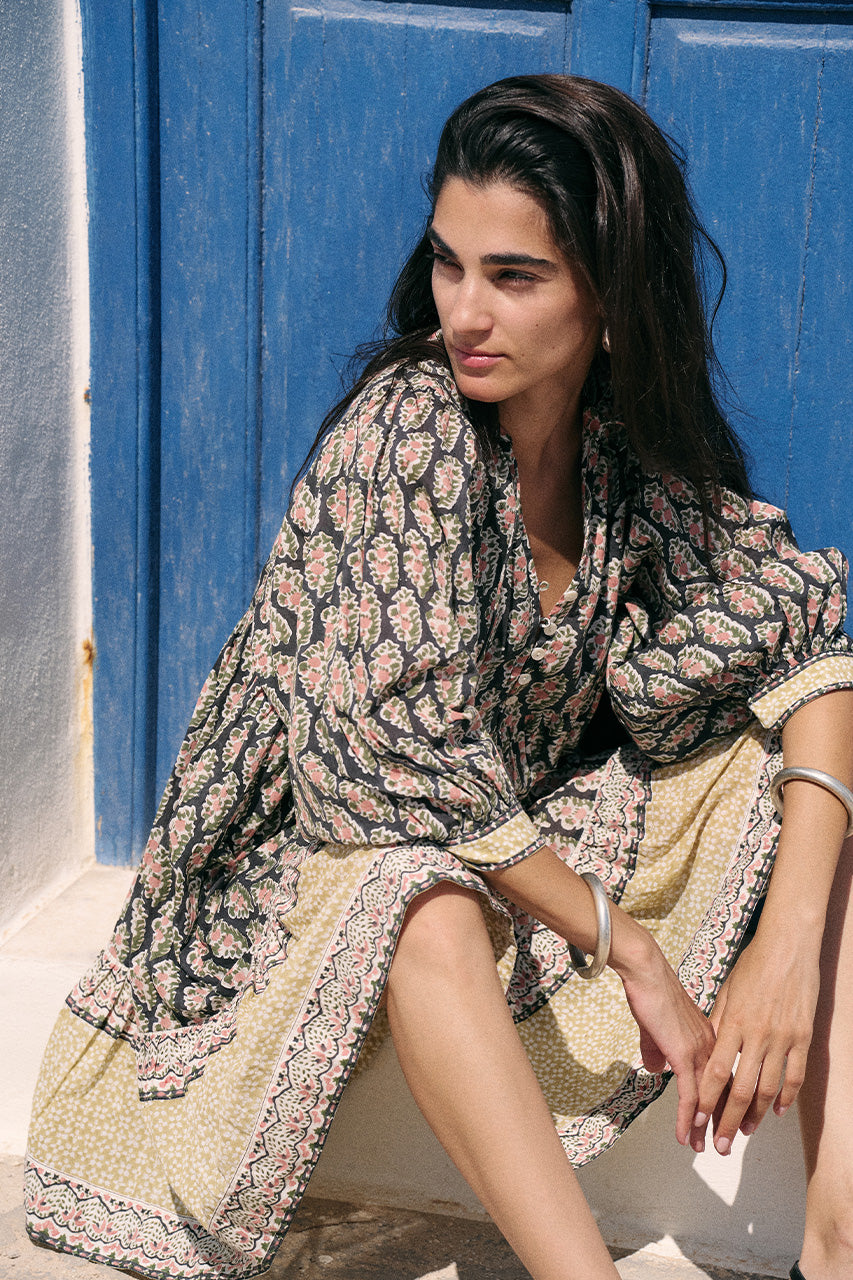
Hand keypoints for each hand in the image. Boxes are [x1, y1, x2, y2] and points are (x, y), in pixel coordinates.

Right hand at [614, 932, 716, 1146]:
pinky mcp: (683, 1055)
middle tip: (722, 1146)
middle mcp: (711, 1047)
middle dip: (720, 1122)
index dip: (722, 1102)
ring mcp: (699, 1052)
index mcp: (711, 1038)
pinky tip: (684, 1135)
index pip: (722, 1078)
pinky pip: (688, 1095)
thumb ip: (658, 1048)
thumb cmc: (651, 991)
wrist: (647, 972)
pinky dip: (686, 1118)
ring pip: (707, 1099)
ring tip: (702, 1149)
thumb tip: (655, 1067)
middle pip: (721, 1093)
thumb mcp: (657, 1026)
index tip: (721, 1122)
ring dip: (703, 1127)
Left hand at [690, 933, 819, 1154]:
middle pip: (741, 1089)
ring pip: (767, 1088)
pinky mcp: (803, 1037)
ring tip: (744, 1132)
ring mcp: (783, 1037)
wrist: (788, 946)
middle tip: (719, 1144)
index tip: (696, 1120)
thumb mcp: (727, 992)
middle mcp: (757, 1034)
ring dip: (755, 1115)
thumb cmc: (754, 965)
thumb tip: (707, 1050)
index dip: (705, 1100)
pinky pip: (794, 1075)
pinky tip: (776, 1111)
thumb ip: (718, 1023)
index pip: (716, 1071)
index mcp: (733, 1022)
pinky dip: (785, 1097)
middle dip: (728, 1120)